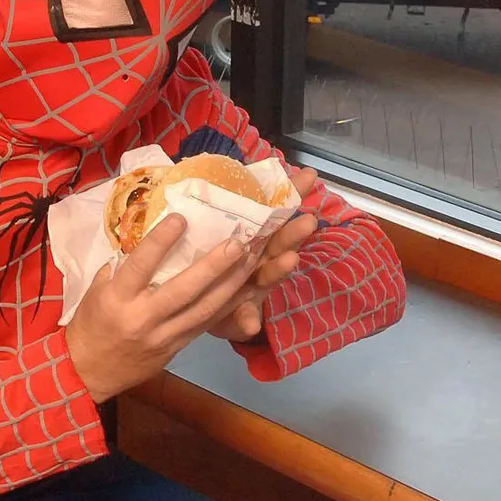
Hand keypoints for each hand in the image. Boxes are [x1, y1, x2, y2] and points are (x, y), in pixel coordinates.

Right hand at [65, 215, 263, 402]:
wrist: (87, 373)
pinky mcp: (176, 349)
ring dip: (230, 285)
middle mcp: (142, 317)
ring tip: (250, 261)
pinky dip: (226, 307)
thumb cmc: (90, 325)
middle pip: (183, 289)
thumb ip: (121, 268)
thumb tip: (145, 239)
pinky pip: (205, 326)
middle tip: (237, 243)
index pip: (141, 265)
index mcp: (117, 298)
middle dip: (213, 266)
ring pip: (202, 310)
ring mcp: (162, 336)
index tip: (181, 218)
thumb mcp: (96, 292)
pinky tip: (243, 289)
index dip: (161, 241)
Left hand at [207, 166, 322, 342]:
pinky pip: (245, 317)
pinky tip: (249, 325)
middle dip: (293, 233)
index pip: (275, 212)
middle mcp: (259, 260)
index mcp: (253, 236)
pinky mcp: (242, 313)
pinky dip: (247, 321)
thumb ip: (226, 222)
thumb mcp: (215, 240)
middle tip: (309, 221)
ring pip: (270, 274)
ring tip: (290, 259)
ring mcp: (252, 287)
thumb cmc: (206, 263)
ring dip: (280, 268)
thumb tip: (238, 183)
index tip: (307, 175)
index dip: (291, 194)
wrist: (191, 304)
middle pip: (279, 243)